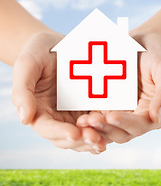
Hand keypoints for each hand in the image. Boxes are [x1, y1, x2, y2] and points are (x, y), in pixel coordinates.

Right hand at [12, 32, 105, 153]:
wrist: (57, 45)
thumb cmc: (38, 52)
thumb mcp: (27, 65)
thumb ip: (23, 91)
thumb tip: (24, 119)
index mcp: (39, 111)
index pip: (47, 128)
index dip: (60, 133)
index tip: (74, 133)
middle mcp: (56, 117)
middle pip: (66, 137)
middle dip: (81, 140)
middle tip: (96, 139)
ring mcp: (73, 114)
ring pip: (82, 135)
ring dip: (93, 140)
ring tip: (105, 140)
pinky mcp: (87, 107)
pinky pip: (96, 122)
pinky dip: (103, 129)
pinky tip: (114, 129)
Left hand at [77, 33, 160, 142]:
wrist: (139, 43)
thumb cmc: (156, 54)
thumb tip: (157, 117)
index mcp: (153, 112)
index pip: (141, 125)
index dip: (127, 123)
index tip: (112, 116)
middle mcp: (136, 117)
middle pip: (122, 132)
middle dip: (107, 129)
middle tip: (91, 121)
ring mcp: (120, 113)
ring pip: (108, 129)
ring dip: (96, 129)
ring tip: (82, 122)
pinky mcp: (106, 107)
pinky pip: (98, 119)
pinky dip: (90, 122)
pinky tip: (79, 119)